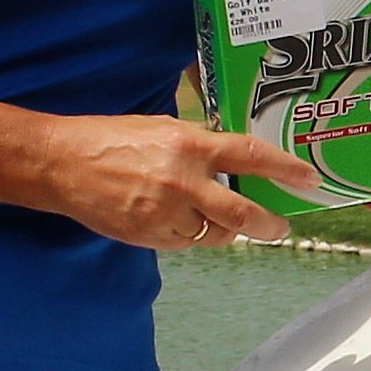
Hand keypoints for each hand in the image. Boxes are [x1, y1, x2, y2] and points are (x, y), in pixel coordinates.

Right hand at [0, 108, 301, 248]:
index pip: (249, 156)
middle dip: (268, 224)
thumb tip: (233, 158)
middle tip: (279, 226)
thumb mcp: (162, 127)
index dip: (285, 168)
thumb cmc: (111, 138)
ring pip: (214, 234)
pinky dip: (191, 235)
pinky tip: (179, 219)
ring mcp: (165, 213)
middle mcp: (182, 182)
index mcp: (188, 145)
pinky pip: (186, 243)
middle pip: (241, 214)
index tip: (308, 178)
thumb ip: (198, 144)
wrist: (62, 164)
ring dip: (223, 229)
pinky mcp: (149, 236)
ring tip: (217, 217)